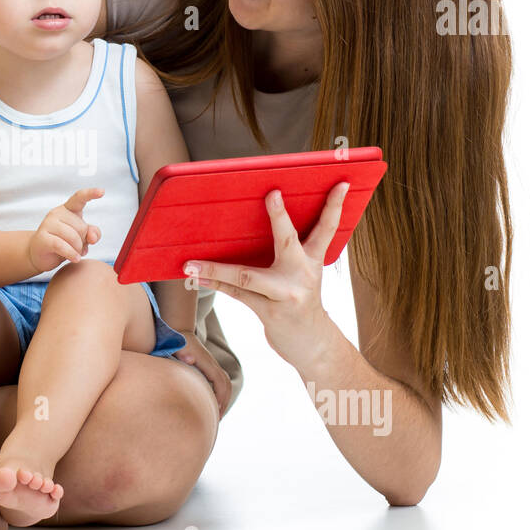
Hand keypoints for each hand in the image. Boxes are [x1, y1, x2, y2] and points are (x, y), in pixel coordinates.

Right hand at [27, 187, 102, 274]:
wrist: (39, 254)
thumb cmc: (63, 242)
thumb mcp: (82, 237)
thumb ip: (92, 233)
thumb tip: (92, 237)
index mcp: (68, 209)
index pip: (79, 198)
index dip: (91, 194)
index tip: (102, 192)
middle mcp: (56, 213)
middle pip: (81, 227)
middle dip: (83, 241)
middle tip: (78, 247)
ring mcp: (47, 224)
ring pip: (73, 237)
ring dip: (78, 249)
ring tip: (75, 254)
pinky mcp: (42, 238)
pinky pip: (62, 246)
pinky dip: (71, 254)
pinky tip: (75, 258)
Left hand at [173, 331, 231, 417]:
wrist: (178, 332)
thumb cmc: (176, 343)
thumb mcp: (177, 347)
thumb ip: (181, 353)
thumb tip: (189, 359)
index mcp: (207, 362)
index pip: (220, 381)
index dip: (220, 397)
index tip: (216, 410)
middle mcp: (212, 364)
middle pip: (226, 384)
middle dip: (225, 402)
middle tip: (218, 418)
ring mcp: (211, 366)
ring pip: (225, 384)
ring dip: (224, 399)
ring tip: (216, 415)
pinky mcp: (208, 368)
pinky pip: (219, 383)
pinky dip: (219, 394)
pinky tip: (211, 404)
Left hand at [185, 183, 350, 372]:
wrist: (314, 344)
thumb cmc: (301, 301)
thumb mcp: (306, 274)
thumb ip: (292, 251)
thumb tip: (258, 224)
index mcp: (314, 260)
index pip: (327, 227)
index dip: (334, 205)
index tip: (339, 184)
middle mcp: (302, 274)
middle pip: (288, 240)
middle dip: (280, 217)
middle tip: (272, 195)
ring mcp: (285, 293)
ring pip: (247, 275)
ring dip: (216, 268)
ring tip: (191, 263)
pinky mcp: (270, 311)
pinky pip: (237, 294)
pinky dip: (215, 284)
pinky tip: (196, 277)